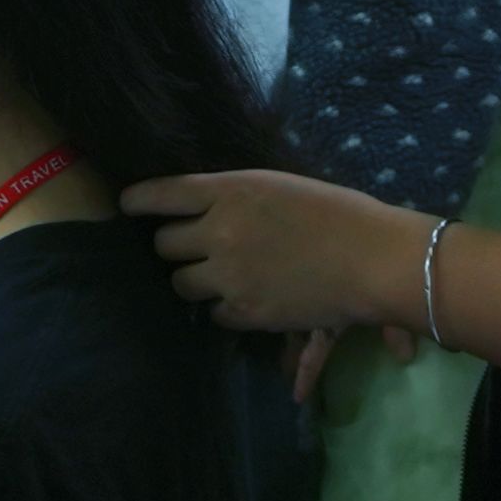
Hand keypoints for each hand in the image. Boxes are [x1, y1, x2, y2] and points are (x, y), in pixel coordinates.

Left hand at [127, 169, 415, 336]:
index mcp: (231, 190)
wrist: (373, 259)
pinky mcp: (243, 311)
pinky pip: (213, 313)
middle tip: (195, 248)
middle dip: (176, 246)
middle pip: (164, 244)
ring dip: (195, 279)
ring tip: (222, 276)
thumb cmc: (338, 212)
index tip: (127, 205)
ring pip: (181, 283)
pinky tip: (251, 297)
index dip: (138, 201)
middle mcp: (219, 231)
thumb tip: (201, 211)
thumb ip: (235, 199)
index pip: (162, 194)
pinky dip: (226, 307)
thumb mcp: (280, 187)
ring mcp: (228, 274)